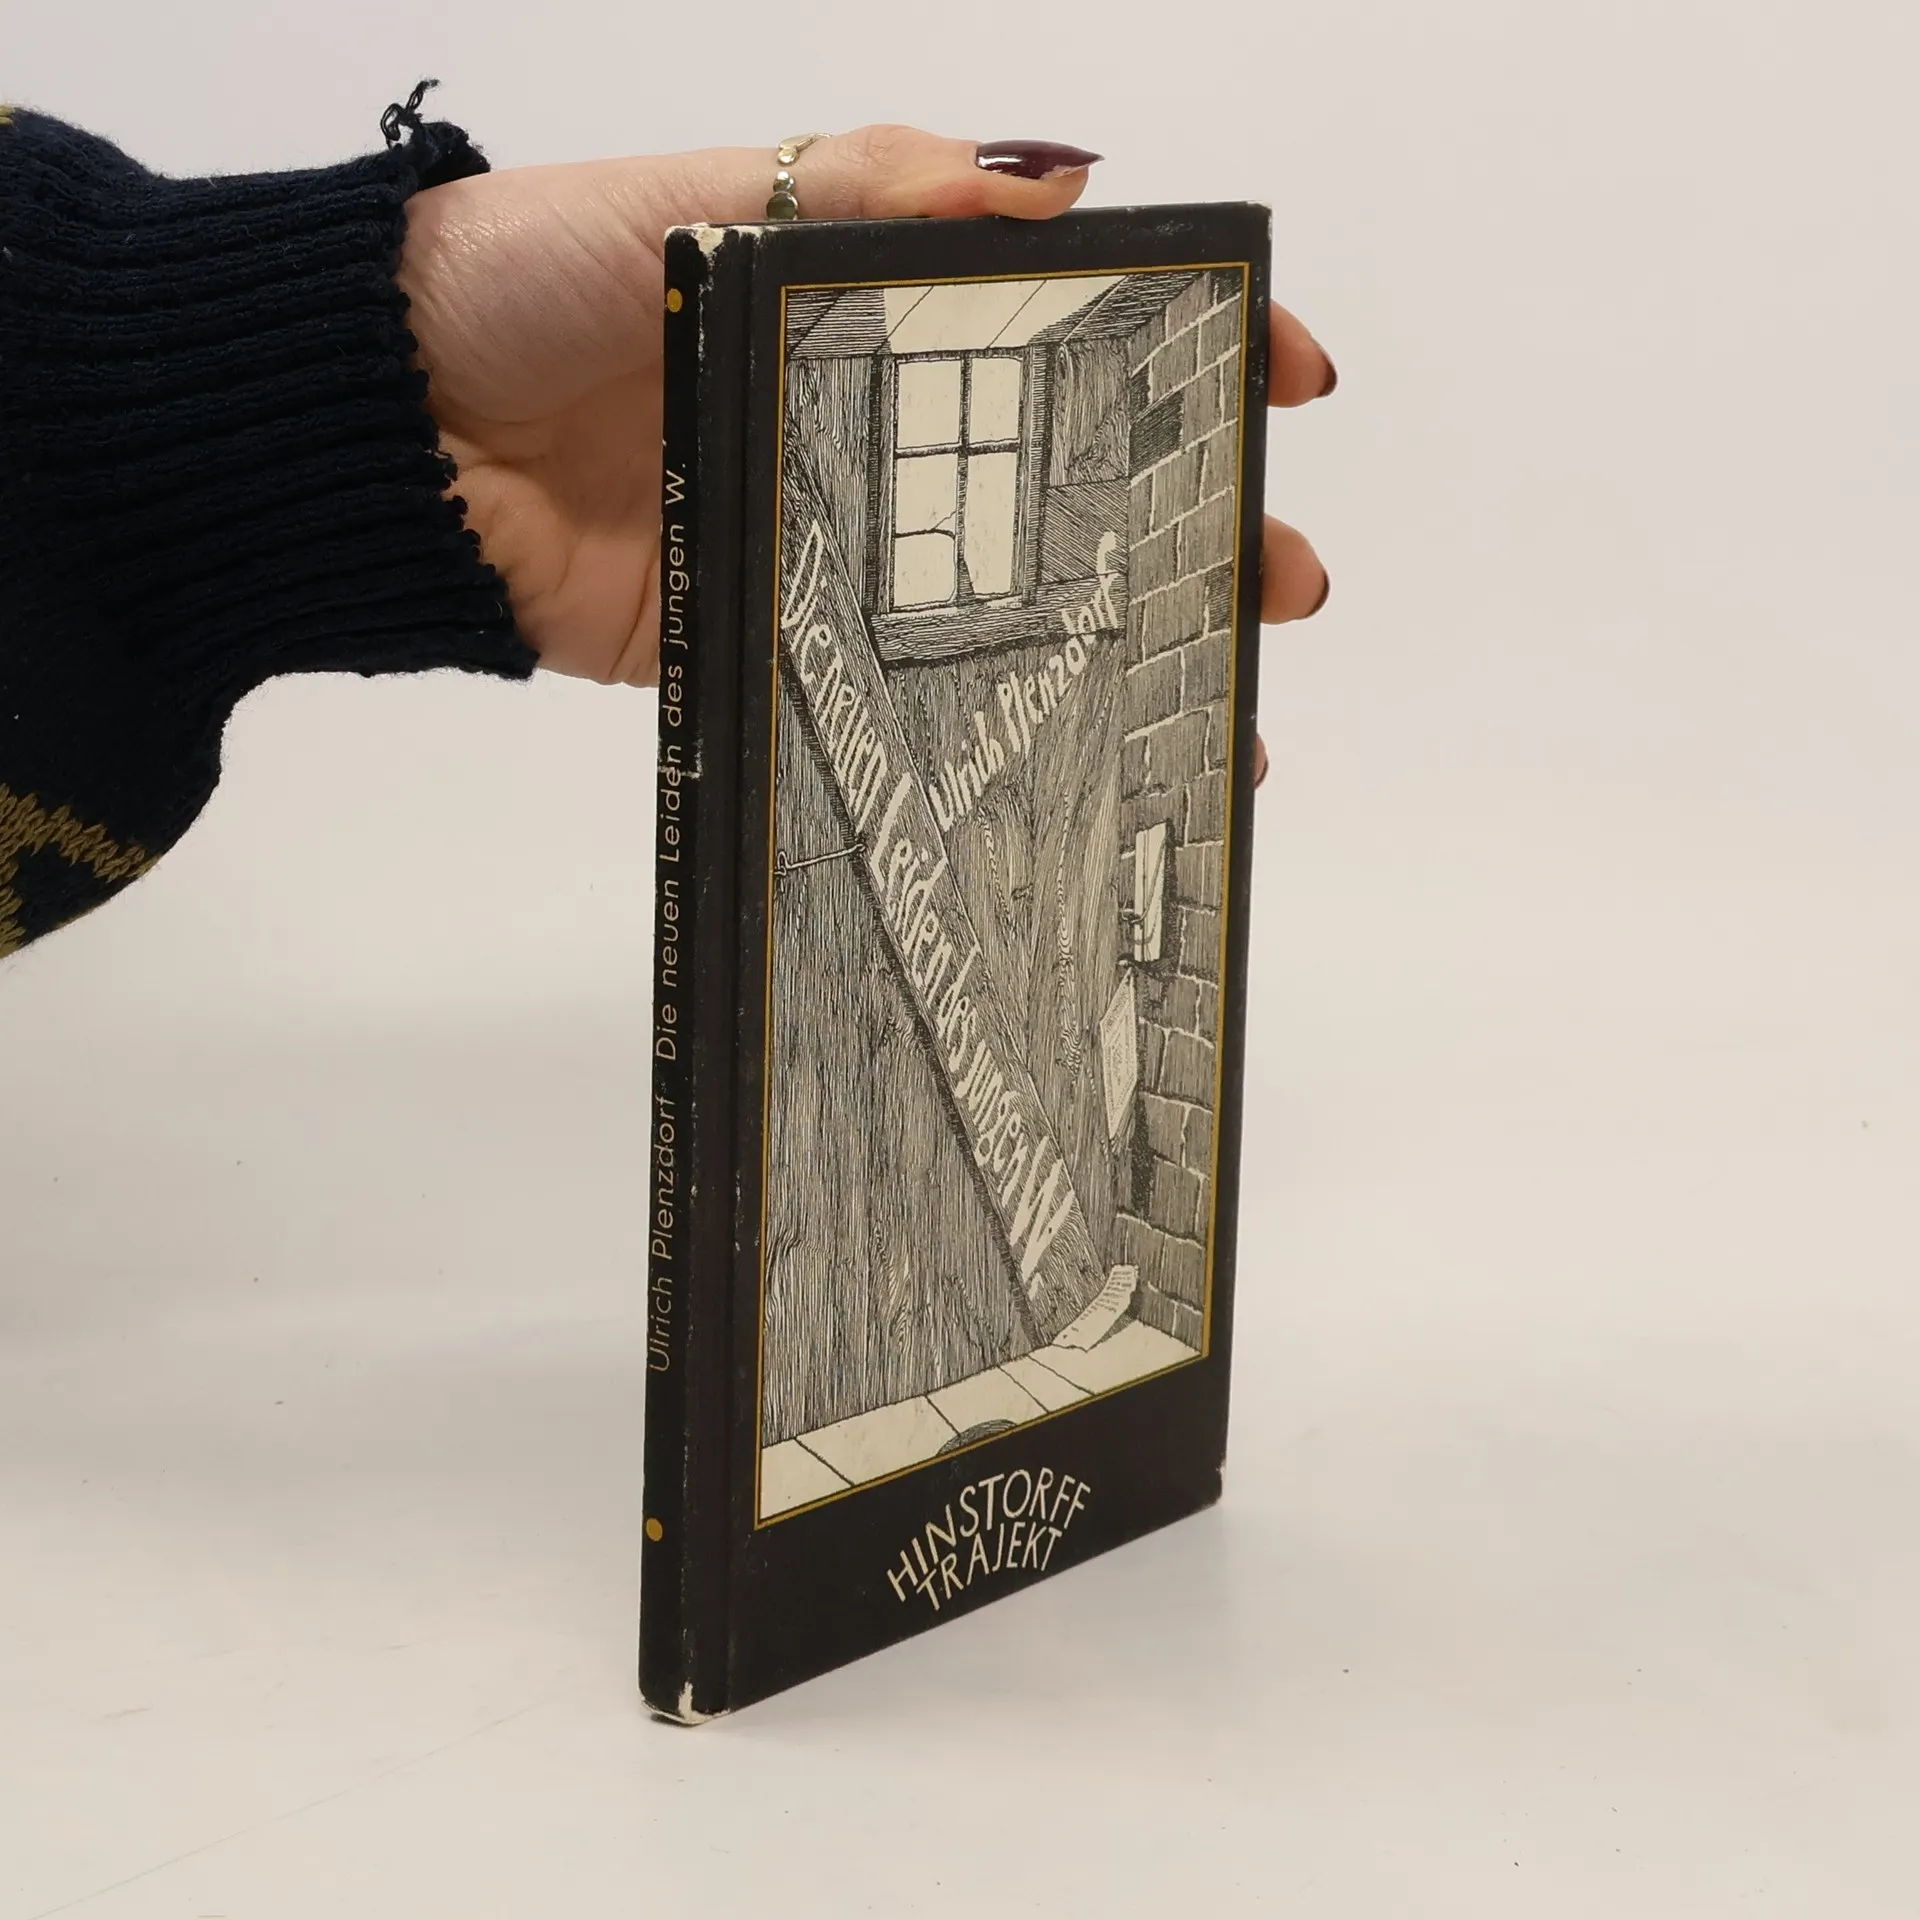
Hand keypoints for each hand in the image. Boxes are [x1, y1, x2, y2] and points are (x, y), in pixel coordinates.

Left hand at [397, 126, 1333, 777]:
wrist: (399, 430)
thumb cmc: (539, 281)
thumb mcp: (717, 198)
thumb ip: (874, 193)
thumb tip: (1056, 188)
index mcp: (876, 308)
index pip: (1070, 324)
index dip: (1187, 349)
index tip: (1282, 378)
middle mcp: (872, 429)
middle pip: (1068, 480)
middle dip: (1190, 525)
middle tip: (1280, 572)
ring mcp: (829, 544)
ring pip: (1007, 601)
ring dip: (1119, 648)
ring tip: (1216, 703)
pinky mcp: (771, 640)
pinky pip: (891, 688)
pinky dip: (980, 729)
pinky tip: (1062, 760)